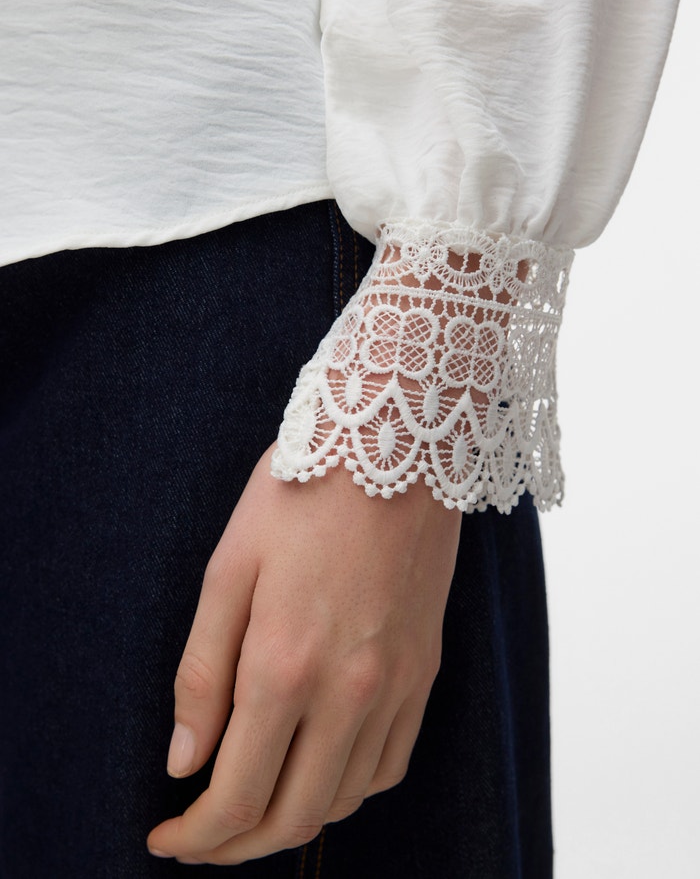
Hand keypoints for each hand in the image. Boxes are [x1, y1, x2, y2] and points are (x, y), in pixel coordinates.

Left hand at [147, 443, 460, 864]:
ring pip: (346, 799)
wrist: (397, 443)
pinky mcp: (425, 670)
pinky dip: (351, 788)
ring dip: (293, 819)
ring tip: (256, 801)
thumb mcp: (229, 569)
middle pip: (294, 817)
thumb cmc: (301, 494)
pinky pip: (392, 763)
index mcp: (286, 667)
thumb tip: (184, 761)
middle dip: (237, 846)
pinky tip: (324, 767)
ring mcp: (397, 685)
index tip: (165, 839)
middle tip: (202, 838)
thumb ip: (203, 673)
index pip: (236, 796)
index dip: (195, 837)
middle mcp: (350, 692)